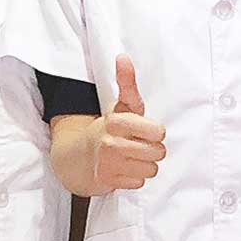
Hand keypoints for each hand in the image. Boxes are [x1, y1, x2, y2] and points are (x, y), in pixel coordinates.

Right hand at [95, 55, 166, 192]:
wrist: (81, 154)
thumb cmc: (111, 128)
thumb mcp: (121, 105)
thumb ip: (127, 82)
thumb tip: (123, 57)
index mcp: (117, 121)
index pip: (159, 132)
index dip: (156, 132)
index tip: (146, 130)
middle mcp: (111, 142)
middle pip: (158, 152)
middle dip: (153, 149)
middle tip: (138, 144)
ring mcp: (108, 163)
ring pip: (151, 169)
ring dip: (145, 164)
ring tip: (132, 156)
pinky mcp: (108, 180)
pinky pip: (139, 182)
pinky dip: (134, 177)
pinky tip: (125, 168)